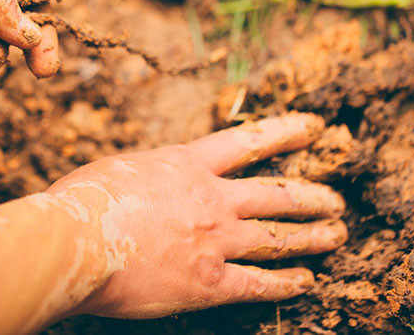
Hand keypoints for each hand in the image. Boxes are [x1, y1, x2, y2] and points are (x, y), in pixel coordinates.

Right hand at [47, 113, 346, 317]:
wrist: (76, 239)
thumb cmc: (83, 201)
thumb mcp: (119, 169)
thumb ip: (148, 174)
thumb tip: (149, 181)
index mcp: (187, 164)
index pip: (248, 142)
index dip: (285, 133)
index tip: (313, 129)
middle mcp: (212, 199)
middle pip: (277, 193)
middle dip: (312, 196)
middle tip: (336, 199)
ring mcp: (215, 240)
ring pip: (278, 236)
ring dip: (313, 236)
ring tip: (337, 234)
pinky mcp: (208, 281)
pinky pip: (259, 283)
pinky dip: (287, 283)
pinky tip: (306, 282)